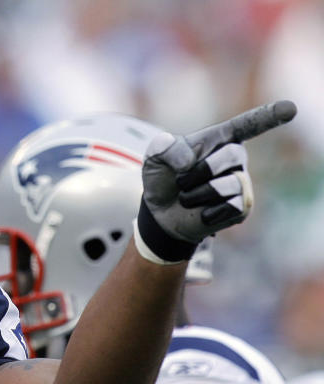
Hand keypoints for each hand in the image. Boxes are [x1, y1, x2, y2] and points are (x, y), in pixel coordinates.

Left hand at [135, 100, 296, 263]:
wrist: (161, 215)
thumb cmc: (164, 179)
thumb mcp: (154, 158)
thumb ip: (163, 147)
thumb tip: (188, 160)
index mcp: (219, 140)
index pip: (248, 125)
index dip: (269, 116)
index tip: (289, 109)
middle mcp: (236, 158)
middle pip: (230, 154)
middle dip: (199, 170)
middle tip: (181, 181)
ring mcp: (241, 182)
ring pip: (227, 184)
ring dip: (196, 194)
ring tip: (186, 198)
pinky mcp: (242, 207)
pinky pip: (229, 207)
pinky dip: (206, 212)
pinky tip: (200, 213)